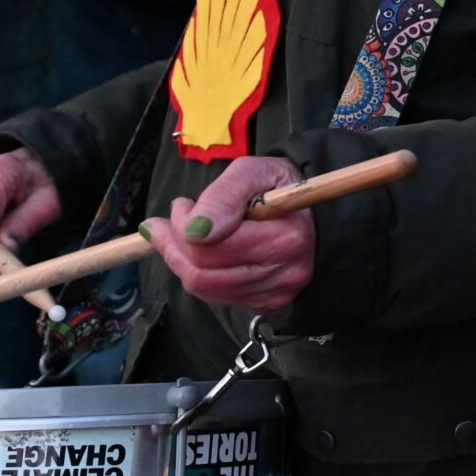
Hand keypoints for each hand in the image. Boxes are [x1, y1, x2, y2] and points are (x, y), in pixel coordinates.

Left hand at [143, 156, 313, 314]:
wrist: (306, 210)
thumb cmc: (277, 187)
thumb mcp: (254, 172)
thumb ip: (224, 195)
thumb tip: (194, 229)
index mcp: (286, 237)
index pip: (212, 247)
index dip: (183, 225)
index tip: (182, 205)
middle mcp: (285, 271)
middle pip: (203, 271)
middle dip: (175, 245)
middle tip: (169, 222)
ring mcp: (276, 292)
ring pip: (204, 287)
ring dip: (181, 261)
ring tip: (180, 236)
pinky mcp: (267, 303)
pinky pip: (215, 297)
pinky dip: (199, 274)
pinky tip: (200, 254)